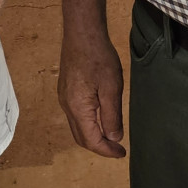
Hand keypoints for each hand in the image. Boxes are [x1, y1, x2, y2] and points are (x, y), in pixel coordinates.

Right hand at [58, 25, 125, 158]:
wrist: (82, 33)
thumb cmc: (99, 57)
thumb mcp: (112, 88)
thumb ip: (112, 115)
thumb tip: (113, 138)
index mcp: (78, 108)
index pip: (91, 140)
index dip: (107, 151)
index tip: (122, 153)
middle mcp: (67, 106)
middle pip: (81, 137)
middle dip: (99, 146)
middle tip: (118, 149)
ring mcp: (64, 98)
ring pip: (77, 127)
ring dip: (93, 136)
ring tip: (111, 137)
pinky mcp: (66, 90)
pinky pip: (75, 115)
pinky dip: (88, 124)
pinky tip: (100, 119)